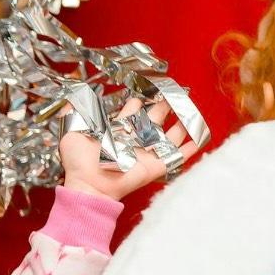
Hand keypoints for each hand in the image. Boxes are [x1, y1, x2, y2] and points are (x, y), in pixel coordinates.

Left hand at [59, 98, 198, 201]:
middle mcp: (135, 141)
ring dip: (181, 121)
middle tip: (173, 90)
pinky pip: (179, 156)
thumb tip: (73, 96)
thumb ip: (73, 114)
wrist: (89, 185)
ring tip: (190, 106)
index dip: (139, 100)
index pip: (133, 112)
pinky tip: (202, 135)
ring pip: (170, 135)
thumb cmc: (79, 163)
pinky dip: (192, 147)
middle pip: (155, 119)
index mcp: (118, 132)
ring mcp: (148, 153)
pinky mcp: (157, 166)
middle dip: (164, 104)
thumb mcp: (72, 133)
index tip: (145, 89)